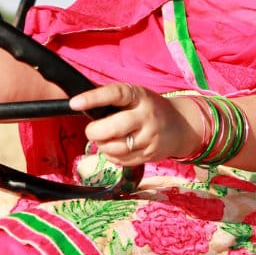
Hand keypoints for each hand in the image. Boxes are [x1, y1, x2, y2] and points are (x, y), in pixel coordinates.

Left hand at [68, 81, 203, 164]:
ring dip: (102, 145)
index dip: (93, 98)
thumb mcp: (136, 96)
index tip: (75, 103)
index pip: (115, 94)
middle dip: (95, 132)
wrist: (180, 125)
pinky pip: (120, 160)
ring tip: (105, 138)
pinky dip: (111, 155)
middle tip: (92, 130)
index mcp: (139, 96)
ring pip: (114, 148)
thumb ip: (114, 100)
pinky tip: (116, 147)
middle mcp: (146, 116)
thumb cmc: (149, 107)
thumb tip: (82, 105)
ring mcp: (149, 138)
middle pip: (112, 128)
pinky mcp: (149, 155)